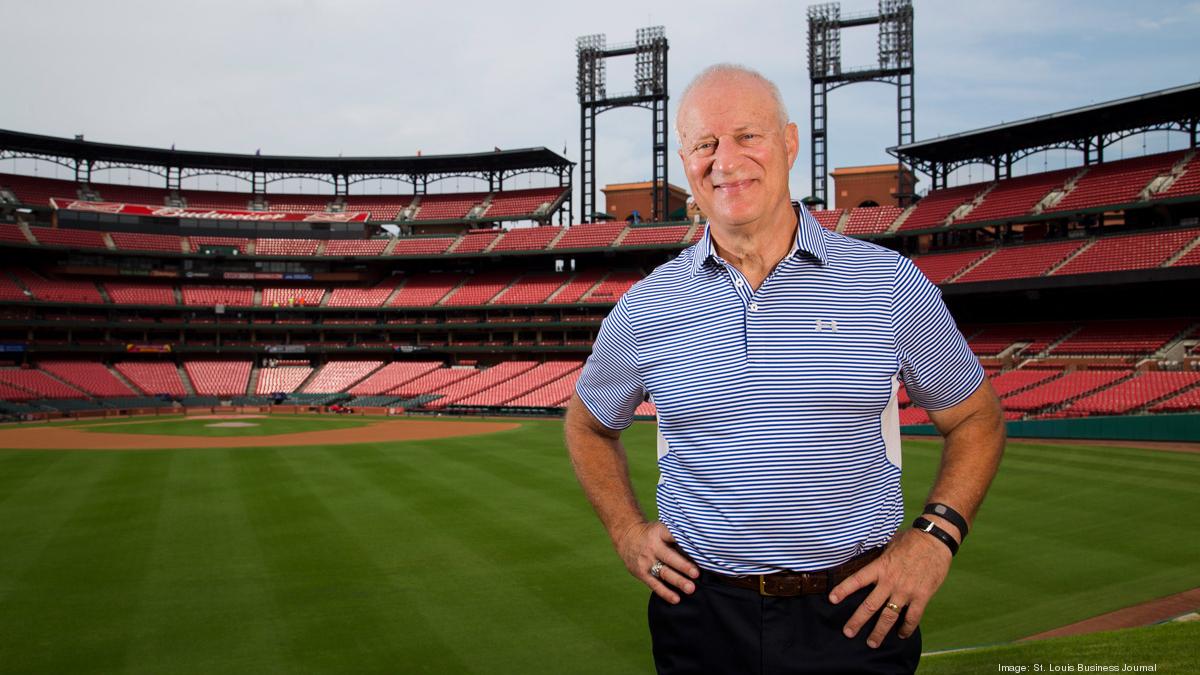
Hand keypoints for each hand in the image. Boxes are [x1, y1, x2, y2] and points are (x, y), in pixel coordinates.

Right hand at [616, 521, 699, 603]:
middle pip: (669, 557)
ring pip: (663, 572)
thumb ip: (676, 537)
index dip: (682, 540)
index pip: (671, 535)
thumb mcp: (661, 528)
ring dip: (678, 581)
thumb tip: (701, 548)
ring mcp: (646, 561)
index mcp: (659, 532)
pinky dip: (665, 592)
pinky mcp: (641, 573)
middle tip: (696, 573)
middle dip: (683, 566)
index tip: (697, 546)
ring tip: (690, 589)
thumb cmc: (653, 534)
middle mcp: (652, 547)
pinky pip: (654, 585)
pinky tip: (676, 599)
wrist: (626, 537)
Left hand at [828, 528, 953, 647]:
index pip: (857, 580)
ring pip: (889, 616)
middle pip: (870, 605)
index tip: (832, 600)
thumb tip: (871, 560)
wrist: (936, 540)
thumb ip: (880, 557)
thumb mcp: (889, 544)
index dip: (843, 590)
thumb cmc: (912, 540)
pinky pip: (912, 617)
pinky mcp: (922, 596)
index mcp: (880, 567)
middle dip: (857, 621)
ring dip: (879, 631)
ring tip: (872, 642)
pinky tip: (901, 635)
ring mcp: (906, 591)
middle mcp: (890, 581)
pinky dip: (907, 628)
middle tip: (848, 632)